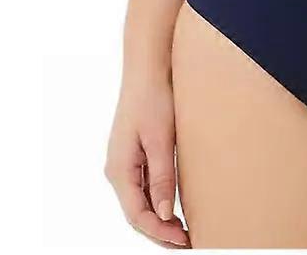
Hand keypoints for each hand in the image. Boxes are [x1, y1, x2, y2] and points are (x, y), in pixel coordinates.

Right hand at [105, 75, 189, 247]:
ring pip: (140, 203)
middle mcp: (118, 171)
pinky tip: (174, 208)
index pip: (137, 215)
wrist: (148, 70)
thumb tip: (164, 214)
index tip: (184, 241)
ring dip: (159, 220)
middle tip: (188, 243)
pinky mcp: (134, 155)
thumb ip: (162, 177)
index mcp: (119, 170)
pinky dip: (158, 202)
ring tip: (184, 233)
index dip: (160, 233)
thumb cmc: (153, 99)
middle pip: (137, 213)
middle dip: (160, 233)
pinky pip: (144, 188)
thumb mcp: (161, 140)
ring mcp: (125, 164)